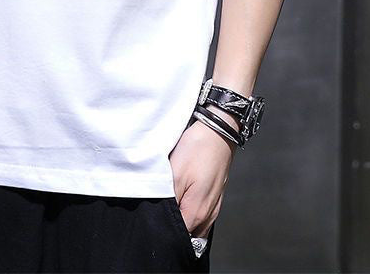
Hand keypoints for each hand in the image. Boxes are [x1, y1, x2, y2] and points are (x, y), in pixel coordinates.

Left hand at [168, 112, 237, 237]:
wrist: (217, 132)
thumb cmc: (197, 150)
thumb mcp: (175, 174)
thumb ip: (168, 202)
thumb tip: (160, 220)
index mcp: (196, 213)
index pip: (177, 238)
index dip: (162, 231)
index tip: (151, 220)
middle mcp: (208, 216)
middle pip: (186, 234)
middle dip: (171, 228)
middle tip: (157, 211)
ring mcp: (213, 207)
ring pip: (193, 225)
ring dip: (181, 220)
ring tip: (168, 203)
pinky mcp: (214, 197)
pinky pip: (199, 214)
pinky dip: (188, 211)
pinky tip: (180, 198)